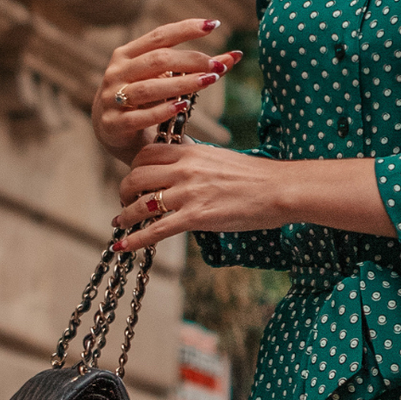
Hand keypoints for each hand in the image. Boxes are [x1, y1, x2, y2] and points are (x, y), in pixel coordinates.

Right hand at [93, 18, 241, 157]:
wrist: (113, 132)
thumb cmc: (146, 100)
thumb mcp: (166, 80)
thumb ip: (197, 68)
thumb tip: (236, 55)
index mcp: (127, 54)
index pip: (159, 36)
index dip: (186, 29)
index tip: (213, 25)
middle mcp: (117, 72)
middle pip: (157, 60)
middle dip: (191, 60)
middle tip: (218, 66)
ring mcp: (111, 97)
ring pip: (149, 88)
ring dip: (181, 84)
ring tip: (208, 82)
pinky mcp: (114, 124)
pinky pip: (139, 116)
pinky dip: (162, 111)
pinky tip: (183, 106)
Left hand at [111, 139, 292, 250]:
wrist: (279, 189)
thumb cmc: (256, 177)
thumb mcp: (220, 158)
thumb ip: (196, 162)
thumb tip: (182, 168)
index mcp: (191, 152)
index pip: (147, 154)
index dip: (134, 167)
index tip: (135, 179)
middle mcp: (185, 170)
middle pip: (136, 176)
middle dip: (125, 191)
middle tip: (126, 202)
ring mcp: (189, 193)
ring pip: (141, 203)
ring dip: (126, 216)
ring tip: (121, 223)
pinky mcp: (196, 217)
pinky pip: (156, 230)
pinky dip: (136, 239)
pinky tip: (123, 246)